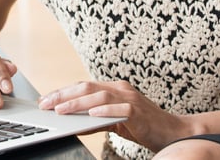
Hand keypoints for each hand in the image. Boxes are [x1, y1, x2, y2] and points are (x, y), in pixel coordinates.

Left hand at [38, 80, 194, 151]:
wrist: (174, 132)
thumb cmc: (144, 127)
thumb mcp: (116, 120)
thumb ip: (97, 118)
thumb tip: (75, 122)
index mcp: (114, 89)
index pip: (83, 86)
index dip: (63, 92)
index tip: (46, 99)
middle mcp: (121, 89)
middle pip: (87, 87)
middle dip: (63, 95)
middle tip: (45, 103)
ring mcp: (130, 98)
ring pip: (99, 96)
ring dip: (77, 103)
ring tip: (61, 110)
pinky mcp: (139, 111)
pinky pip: (119, 108)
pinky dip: (104, 111)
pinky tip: (91, 114)